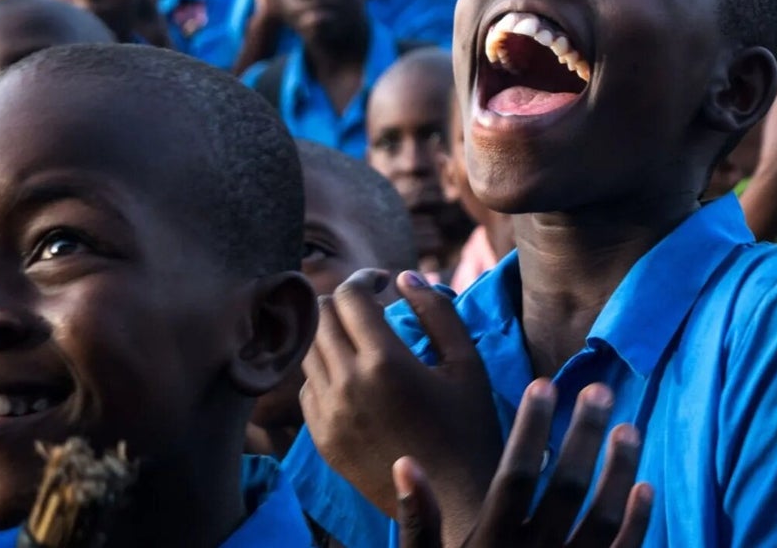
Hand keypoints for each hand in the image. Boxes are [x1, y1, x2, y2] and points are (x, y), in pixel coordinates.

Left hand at [301, 269, 502, 541]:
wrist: (452, 502)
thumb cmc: (469, 427)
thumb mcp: (466, 363)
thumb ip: (437, 311)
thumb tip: (405, 276)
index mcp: (385, 362)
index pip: (349, 296)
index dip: (365, 278)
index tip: (384, 282)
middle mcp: (346, 385)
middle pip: (320, 316)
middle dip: (345, 301)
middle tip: (372, 306)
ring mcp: (328, 415)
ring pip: (307, 349)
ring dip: (332, 333)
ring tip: (362, 338)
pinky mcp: (321, 439)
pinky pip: (307, 387)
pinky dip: (325, 370)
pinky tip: (355, 376)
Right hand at [394, 381, 653, 547]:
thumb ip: (414, 524)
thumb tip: (405, 463)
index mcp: (489, 546)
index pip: (514, 476)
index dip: (530, 428)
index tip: (542, 383)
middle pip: (565, 488)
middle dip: (583, 434)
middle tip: (599, 389)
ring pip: (602, 518)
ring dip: (618, 470)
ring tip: (629, 426)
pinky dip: (637, 524)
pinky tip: (645, 486)